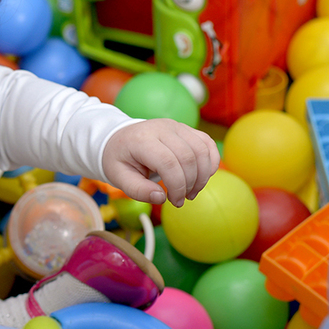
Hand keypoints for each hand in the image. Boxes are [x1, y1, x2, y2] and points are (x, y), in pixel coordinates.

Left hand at [101, 119, 220, 207]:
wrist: (119, 138)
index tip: (174, 202)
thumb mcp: (118, 178)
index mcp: (142, 139)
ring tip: (191, 191)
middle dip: (190, 183)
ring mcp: (176, 126)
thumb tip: (161, 198)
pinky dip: (210, 162)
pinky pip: (207, 143)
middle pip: (188, 157)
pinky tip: (202, 176)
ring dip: (202, 176)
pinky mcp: (185, 129)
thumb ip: (138, 190)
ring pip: (201, 150)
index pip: (168, 162)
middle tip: (181, 199)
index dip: (177, 186)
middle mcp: (161, 128)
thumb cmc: (119, 159)